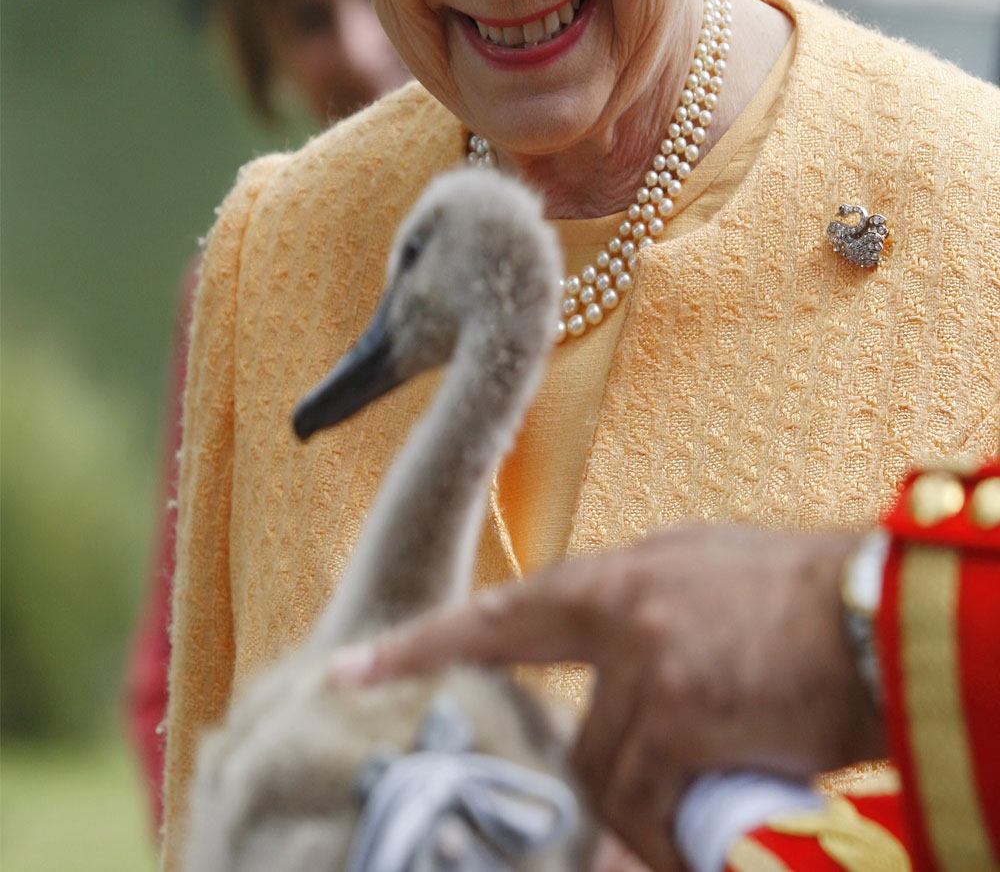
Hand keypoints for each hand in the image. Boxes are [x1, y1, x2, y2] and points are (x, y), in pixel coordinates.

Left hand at [328, 524, 885, 870]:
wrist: (869, 608)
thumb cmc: (797, 595)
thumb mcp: (700, 575)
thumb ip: (638, 613)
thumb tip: (610, 659)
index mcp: (618, 574)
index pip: (500, 614)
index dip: (422, 645)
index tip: (348, 670)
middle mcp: (618, 612)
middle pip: (563, 731)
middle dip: (571, 784)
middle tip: (591, 807)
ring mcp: (644, 662)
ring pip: (603, 774)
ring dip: (639, 811)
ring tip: (690, 810)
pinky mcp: (679, 711)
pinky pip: (645, 801)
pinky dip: (668, 831)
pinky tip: (702, 832)